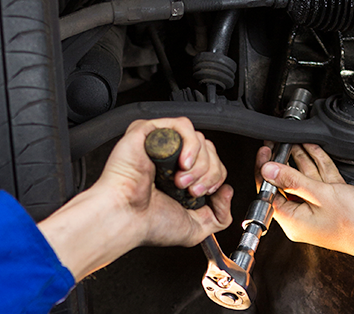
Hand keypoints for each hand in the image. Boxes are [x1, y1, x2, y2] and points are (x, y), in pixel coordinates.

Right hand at [39, 118, 231, 280]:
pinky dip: (190, 144)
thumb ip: (220, 216)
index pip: (213, 163)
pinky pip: (182, 125)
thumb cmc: (147, 223)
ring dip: (199, 163)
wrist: (125, 218)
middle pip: (209, 150)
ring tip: (181, 181)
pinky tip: (182, 163)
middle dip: (208, 174)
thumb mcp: (196, 228)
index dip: (215, 178)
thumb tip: (227, 191)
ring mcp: (161, 143)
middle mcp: (172, 159)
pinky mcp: (149, 130)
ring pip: (199, 138)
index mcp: (180, 177)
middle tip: (191, 191)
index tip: (203, 195)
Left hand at [257, 143, 353, 312]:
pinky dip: (317, 163)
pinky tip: (312, 149)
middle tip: (277, 142)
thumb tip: (269, 170)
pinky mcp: (335, 200)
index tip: (266, 151)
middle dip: (283, 160)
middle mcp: (304, 216)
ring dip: (300, 159)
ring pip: (305, 178)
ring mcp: (320, 208)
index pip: (270, 192)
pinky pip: (322, 179)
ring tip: (292, 140)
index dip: (265, 170)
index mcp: (294, 221)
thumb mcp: (320, 196)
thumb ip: (293, 180)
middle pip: (287, 183)